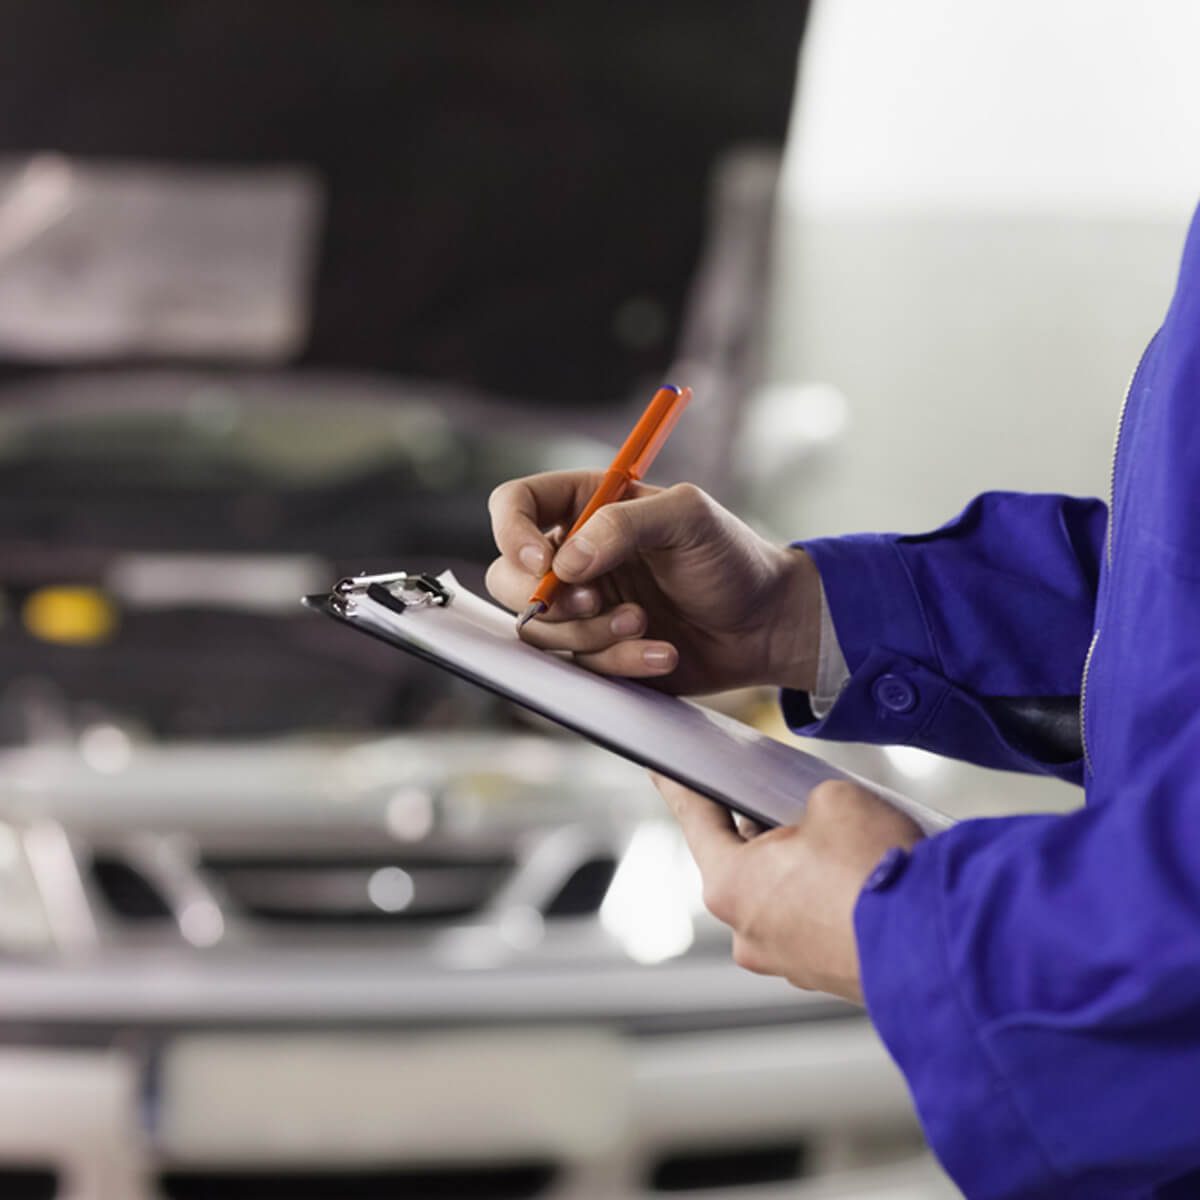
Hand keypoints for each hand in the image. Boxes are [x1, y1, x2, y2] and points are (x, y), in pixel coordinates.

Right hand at [486, 472, 820, 694]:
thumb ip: (624, 524)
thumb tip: (565, 563)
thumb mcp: (689, 519)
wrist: (766, 624)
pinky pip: (580, 668)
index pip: (514, 505)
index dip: (512, 533)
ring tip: (645, 624)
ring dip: (590, 635)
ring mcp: (583, 608)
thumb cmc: (731, 557)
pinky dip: (621, 663)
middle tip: (593, 602)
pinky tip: (663, 652)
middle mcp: (575, 556)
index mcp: (587, 506)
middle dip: (548, 600)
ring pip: (541, 632)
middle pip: (507, 578)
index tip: (543, 564)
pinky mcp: (598, 653)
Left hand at [653, 775, 924, 1002]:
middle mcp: (748, 932)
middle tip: (787, 798)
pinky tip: (860, 876)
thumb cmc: (877, 872)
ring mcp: (787, 962)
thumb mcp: (833, 798)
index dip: (681, 787)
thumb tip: (814, 820)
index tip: (662, 771)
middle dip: (763, 828)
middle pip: (742, 861)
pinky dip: (829, 898)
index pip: (697, 820)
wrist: (941, 947)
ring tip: (842, 840)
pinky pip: (814, 922)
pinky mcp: (826, 975)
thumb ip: (805, 802)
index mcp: (730, 884)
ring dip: (802, 867)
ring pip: (781, 895)